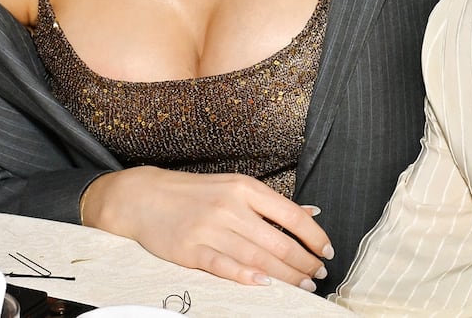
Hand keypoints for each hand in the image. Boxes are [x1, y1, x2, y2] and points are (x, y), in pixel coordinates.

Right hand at [81, 167, 332, 290]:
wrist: (143, 197)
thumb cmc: (194, 193)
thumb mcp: (233, 186)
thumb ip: (269, 204)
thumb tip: (311, 214)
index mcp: (244, 189)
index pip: (291, 215)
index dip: (314, 237)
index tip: (328, 252)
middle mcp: (230, 207)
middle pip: (278, 242)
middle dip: (304, 263)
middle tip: (318, 276)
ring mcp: (210, 229)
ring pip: (258, 258)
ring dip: (285, 276)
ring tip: (303, 286)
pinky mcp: (191, 251)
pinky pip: (225, 267)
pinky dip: (248, 277)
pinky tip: (266, 285)